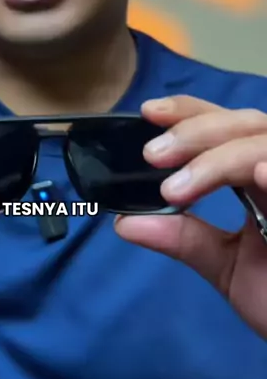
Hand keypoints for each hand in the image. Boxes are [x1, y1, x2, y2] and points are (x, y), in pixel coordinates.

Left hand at [115, 96, 266, 338]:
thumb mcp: (227, 266)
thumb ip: (184, 240)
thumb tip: (125, 224)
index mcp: (262, 173)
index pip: (227, 125)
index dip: (191, 111)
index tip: (148, 112)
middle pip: (247, 122)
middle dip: (196, 132)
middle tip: (153, 155)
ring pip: (265, 143)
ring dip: (220, 159)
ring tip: (176, 189)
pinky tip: (259, 175)